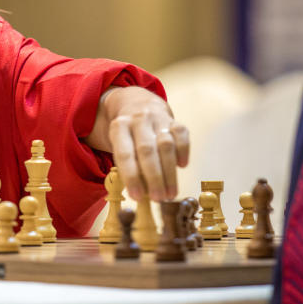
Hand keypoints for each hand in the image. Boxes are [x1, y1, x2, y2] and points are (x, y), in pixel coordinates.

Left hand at [99, 86, 189, 201]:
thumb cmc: (127, 136)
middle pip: (147, 150)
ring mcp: (157, 117)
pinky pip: (181, 134)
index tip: (137, 197)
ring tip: (170, 194)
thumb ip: (127, 166)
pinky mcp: (173, 119)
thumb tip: (142, 194)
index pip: (124, 154)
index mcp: (119, 127)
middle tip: (158, 198)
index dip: (131, 177)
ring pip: (166, 145)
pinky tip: (182, 166)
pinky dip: (183, 151)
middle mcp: (138, 119)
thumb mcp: (118, 145)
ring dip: (169, 172)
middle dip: (153, 178)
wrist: (137, 104)